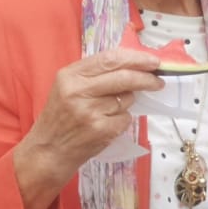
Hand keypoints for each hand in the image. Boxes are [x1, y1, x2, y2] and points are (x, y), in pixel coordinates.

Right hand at [15, 46, 163, 186]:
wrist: (49, 150)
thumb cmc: (62, 117)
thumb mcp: (68, 87)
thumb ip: (96, 74)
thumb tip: (134, 66)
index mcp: (70, 75)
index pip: (110, 59)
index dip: (136, 58)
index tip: (152, 61)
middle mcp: (78, 91)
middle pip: (124, 77)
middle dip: (146, 78)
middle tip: (158, 81)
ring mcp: (90, 111)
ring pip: (127, 99)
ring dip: (127, 102)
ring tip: (108, 110)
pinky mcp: (101, 130)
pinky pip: (125, 118)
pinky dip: (122, 120)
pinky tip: (106, 124)